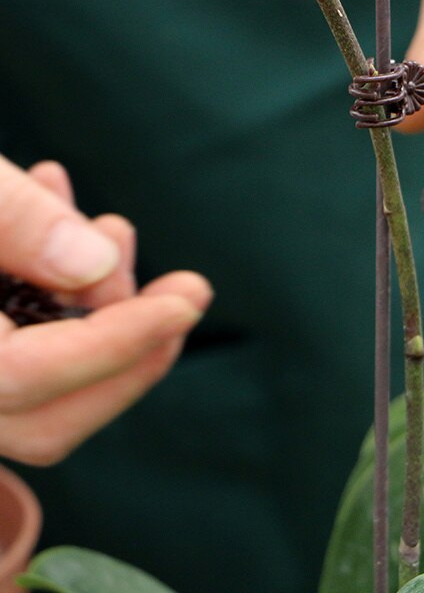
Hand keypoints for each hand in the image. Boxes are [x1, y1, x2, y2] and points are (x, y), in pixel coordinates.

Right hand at [0, 158, 211, 464]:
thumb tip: (96, 264)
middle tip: (181, 287)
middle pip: (49, 416)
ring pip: (41, 392)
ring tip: (115, 229)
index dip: (119, 342)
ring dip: (99, 319)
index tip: (190, 298)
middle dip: (130, 350)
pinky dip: (58, 306)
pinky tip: (66, 225)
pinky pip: (18, 359)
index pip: (31, 380)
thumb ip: (9, 221)